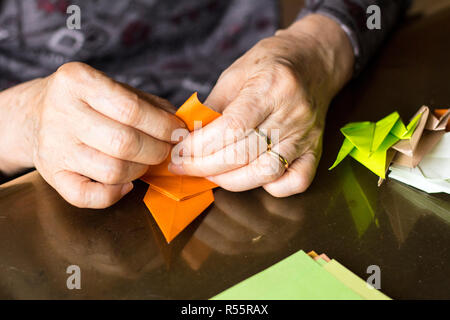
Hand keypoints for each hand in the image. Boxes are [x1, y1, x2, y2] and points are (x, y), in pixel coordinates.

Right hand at [0, 62, 184, 207]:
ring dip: (140, 171)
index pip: (131, 109)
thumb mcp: (117, 89)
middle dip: (157, 151)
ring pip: (112, 171)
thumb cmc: (89, 102)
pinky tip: (125, 183)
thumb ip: (151, 105)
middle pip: (124, 143)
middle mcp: (61, 112)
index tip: (178, 133)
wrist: (38, 114)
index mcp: (78, 80)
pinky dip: (114, 195)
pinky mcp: (51, 174)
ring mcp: (53, 146)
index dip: (163, 126)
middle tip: (166, 150)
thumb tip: (181, 128)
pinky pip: (87, 196)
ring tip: (145, 162)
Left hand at [170, 15, 353, 196]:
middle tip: (183, 166)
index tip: (178, 151)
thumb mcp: (235, 74)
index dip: (199, 146)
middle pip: (244, 154)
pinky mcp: (316, 150)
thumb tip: (187, 138)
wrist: (313, 60)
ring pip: (266, 173)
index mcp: (271, 87)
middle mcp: (292, 114)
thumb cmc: (270, 64)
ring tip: (210, 174)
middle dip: (204, 166)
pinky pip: (297, 182)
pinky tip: (251, 177)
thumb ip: (212, 107)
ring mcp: (306, 135)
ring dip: (230, 181)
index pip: (231, 128)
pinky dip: (272, 188)